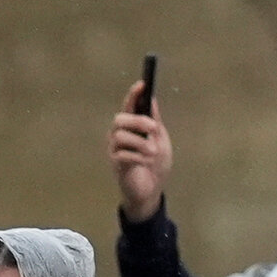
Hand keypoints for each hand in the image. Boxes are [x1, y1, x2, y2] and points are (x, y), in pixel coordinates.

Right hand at [107, 79, 172, 221]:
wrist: (152, 191)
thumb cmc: (155, 165)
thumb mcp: (160, 140)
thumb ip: (155, 121)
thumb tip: (151, 100)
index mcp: (132, 128)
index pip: (129, 106)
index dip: (133, 95)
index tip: (142, 85)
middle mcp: (120, 135)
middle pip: (120, 119)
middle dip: (138, 121)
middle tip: (153, 128)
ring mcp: (115, 150)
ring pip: (120, 136)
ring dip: (140, 143)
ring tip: (152, 153)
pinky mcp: (115, 164)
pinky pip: (122, 154)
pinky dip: (138, 157)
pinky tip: (145, 163)